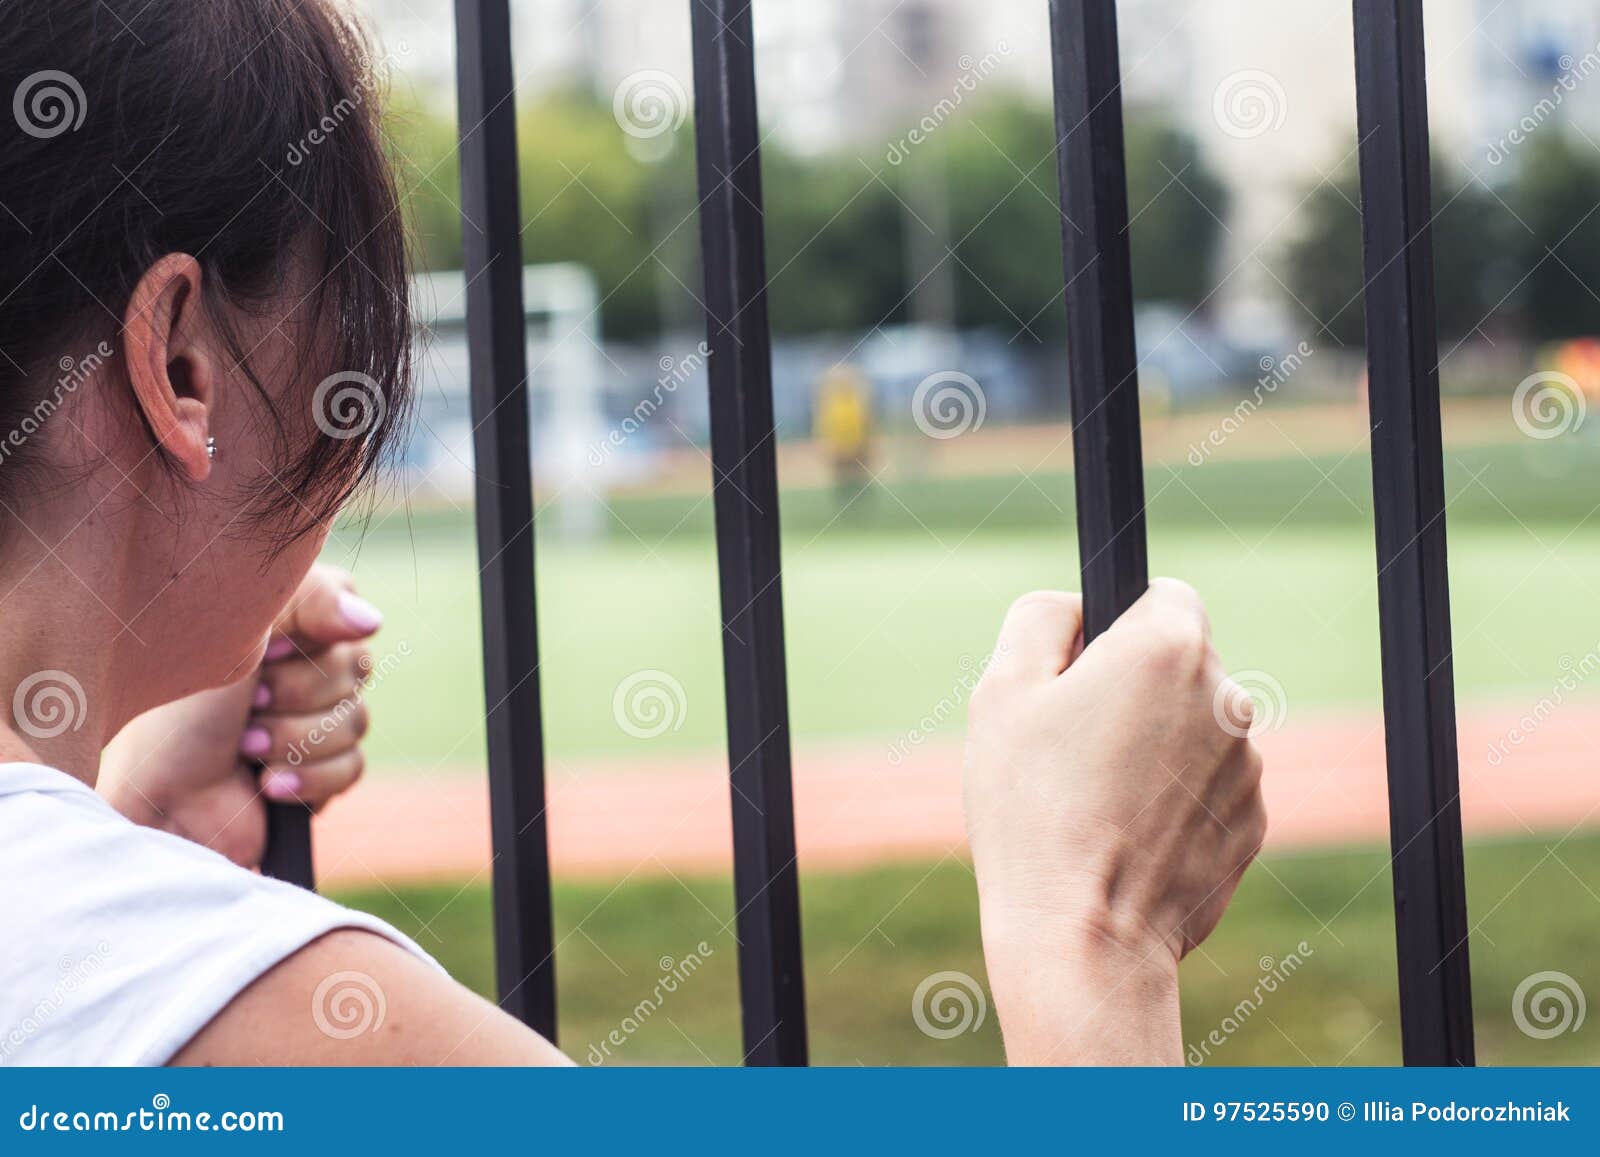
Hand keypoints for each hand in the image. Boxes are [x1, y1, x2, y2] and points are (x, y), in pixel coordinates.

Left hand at [99, 565, 382, 867]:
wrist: (157, 795)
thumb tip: (373, 620)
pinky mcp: (319, 774)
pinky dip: (311, 778)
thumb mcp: (240, 631)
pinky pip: (353, 767)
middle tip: (247, 708)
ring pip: (356, 720)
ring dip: (295, 740)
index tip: (263, 655)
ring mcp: (313, 723)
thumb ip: (311, 601)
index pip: (347, 615)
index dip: (310, 643)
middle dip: (297, 696)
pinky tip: (269, 785)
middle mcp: (305, 669)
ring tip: (244, 750)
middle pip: (356, 672)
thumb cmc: (181, 705)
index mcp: (287, 626)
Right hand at [963, 580, 1265, 1063]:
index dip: (1116, 625)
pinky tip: (1123, 838)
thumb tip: (1077, 606)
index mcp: (1167, 648)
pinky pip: (1207, 789)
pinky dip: (1171, 802)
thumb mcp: (1002, 690)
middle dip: (1133, 690)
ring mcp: (1246, 767)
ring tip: (1092, 801)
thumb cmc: (1033, 811)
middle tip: (1071, 745)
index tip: (1081, 669)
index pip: (1163, 595)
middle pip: (1179, 666)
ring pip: (1193, 730)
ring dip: (1153, 748)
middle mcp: (1225, 698)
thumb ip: (1041, 618)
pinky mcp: (1251, 825)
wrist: (1085, 937)